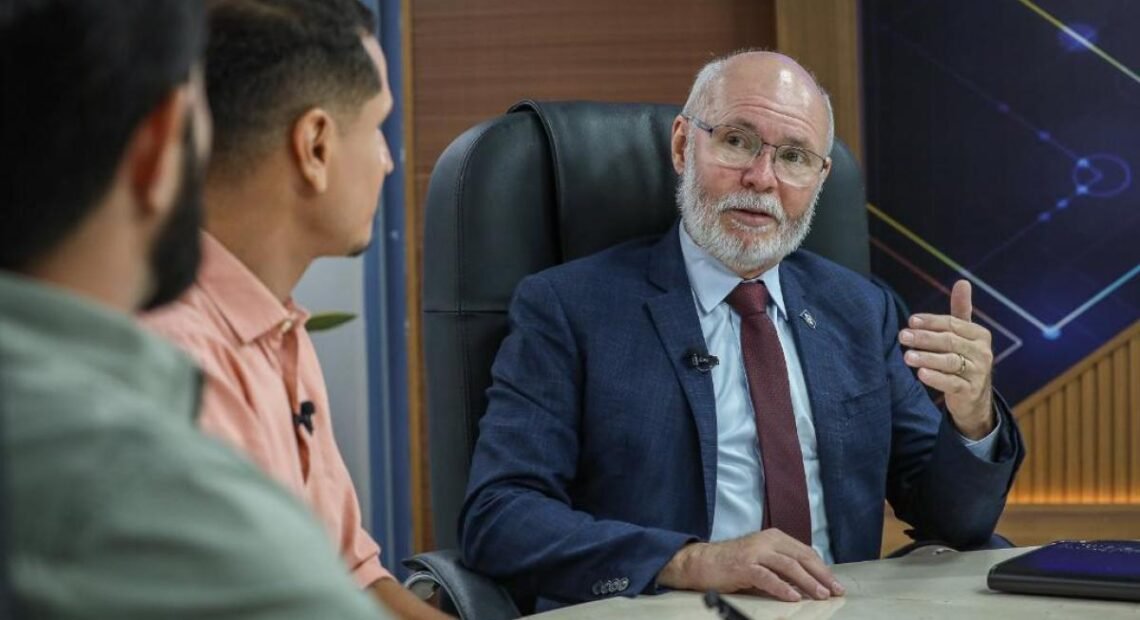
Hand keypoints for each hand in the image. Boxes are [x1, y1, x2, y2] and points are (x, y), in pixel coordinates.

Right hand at [657, 529, 844, 601]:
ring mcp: (755, 551)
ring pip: (789, 566)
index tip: (834, 583)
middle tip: (835, 590)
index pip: (805, 552)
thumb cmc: (732, 564)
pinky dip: (783, 588)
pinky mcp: (744, 565)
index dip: (822, 568)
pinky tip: (793, 597)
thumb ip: (782, 567)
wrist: (701, 562)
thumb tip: (809, 584)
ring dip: (808, 582)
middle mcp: (766, 540)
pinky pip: (768, 577)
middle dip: (821, 575)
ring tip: (821, 595)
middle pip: (802, 557)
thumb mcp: (762, 560)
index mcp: (774, 537)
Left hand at [899, 280, 994, 438]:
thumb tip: (962, 281)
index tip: (910, 321)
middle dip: (924, 338)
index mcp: (980, 335)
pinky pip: (952, 383)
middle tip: (902, 336)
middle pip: (949, 341)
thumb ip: (960, 311)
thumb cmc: (964, 359)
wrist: (974, 398)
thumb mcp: (964, 335)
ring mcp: (978, 373)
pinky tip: (920, 374)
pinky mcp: (970, 392)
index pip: (952, 324)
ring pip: (950, 362)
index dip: (931, 322)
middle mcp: (982, 352)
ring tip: (906, 356)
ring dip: (927, 358)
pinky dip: (936, 378)